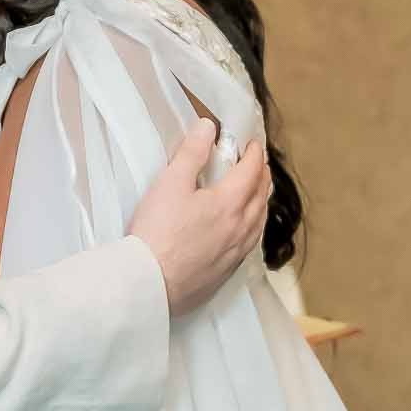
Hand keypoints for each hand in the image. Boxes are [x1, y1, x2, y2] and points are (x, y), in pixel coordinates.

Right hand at [127, 121, 272, 316]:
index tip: (253, 144)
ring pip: (259, 222)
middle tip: (259, 164)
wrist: (148, 283)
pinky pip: (250, 244)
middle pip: (261, 196)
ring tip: (258, 193)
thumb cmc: (156, 233)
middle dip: (262, 175)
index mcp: (229, 203)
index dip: (254, 154)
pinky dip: (254, 227)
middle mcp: (240, 228)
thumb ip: (191, 152)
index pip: (251, 171)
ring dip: (262, 202)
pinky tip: (245, 230)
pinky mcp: (225, 273)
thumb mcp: (169, 183)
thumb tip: (208, 127)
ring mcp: (234, 253)